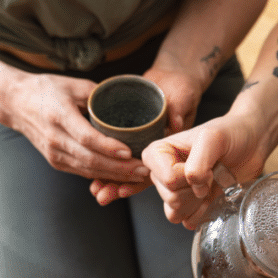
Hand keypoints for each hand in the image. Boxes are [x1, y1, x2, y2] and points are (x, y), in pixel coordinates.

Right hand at [6, 71, 150, 187]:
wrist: (16, 103)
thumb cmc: (46, 90)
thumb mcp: (72, 85)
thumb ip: (98, 94)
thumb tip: (127, 101)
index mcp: (59, 116)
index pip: (86, 137)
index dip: (108, 147)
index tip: (129, 151)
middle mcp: (55, 139)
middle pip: (91, 159)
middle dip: (120, 168)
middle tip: (144, 169)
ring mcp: (54, 154)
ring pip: (88, 170)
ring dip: (115, 176)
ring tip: (138, 175)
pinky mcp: (56, 162)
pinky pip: (83, 173)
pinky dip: (103, 177)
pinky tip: (122, 177)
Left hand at [87, 66, 204, 205]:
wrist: (175, 81)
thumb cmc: (183, 89)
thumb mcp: (184, 96)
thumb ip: (179, 108)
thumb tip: (176, 121)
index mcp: (170, 148)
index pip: (154, 170)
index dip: (138, 181)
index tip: (123, 189)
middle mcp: (156, 153)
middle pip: (136, 175)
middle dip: (118, 185)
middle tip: (102, 195)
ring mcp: (144, 147)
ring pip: (124, 170)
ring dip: (109, 181)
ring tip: (95, 191)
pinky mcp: (132, 139)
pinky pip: (117, 157)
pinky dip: (105, 166)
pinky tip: (93, 178)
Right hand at [142, 113, 264, 227]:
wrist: (252, 145)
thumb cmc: (231, 134)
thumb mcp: (213, 137)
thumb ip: (198, 160)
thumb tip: (193, 184)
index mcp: (158, 153)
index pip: (166, 179)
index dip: (187, 176)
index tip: (202, 163)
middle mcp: (162, 174)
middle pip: (171, 198)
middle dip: (195, 189)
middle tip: (210, 173)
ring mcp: (176, 193)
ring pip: (175, 214)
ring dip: (198, 202)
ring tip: (211, 184)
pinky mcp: (190, 208)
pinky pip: (189, 222)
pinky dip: (205, 213)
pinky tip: (213, 196)